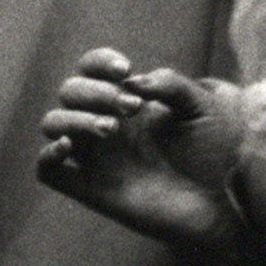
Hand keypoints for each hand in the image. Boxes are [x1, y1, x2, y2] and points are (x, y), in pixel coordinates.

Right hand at [37, 48, 243, 248]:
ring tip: (111, 129)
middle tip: (132, 107)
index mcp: (123, 101)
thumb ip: (172, 85)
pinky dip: (48, 156)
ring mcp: (93, 157)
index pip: (89, 69)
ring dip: (74, 119)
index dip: (98, 62)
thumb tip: (133, 81)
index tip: (125, 69)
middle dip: (96, 92)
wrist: (217, 204)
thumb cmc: (209, 154)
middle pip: (70, 92)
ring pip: (52, 124)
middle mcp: (102, 125)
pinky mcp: (89, 189)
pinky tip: (68, 147)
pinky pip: (48, 171)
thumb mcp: (202, 109)